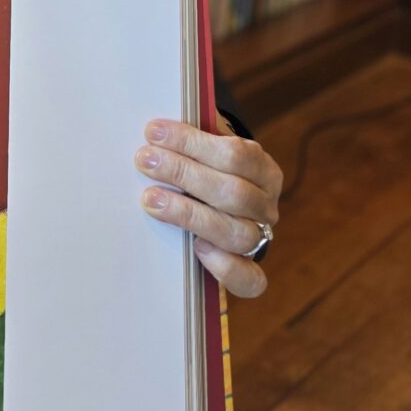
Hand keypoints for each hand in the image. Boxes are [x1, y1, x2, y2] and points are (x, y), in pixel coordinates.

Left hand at [136, 119, 282, 298]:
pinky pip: (250, 279)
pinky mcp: (250, 269)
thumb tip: (155, 130)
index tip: (152, 132)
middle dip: (184, 174)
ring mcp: (260, 238)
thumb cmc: (204, 171)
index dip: (193, 142)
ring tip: (150, 199)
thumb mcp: (205, 150)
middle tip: (145, 160)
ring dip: (189, 214)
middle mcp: (265, 206)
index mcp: (262, 170)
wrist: (218, 207)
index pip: (236, 154)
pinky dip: (224, 266)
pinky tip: (196, 248)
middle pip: (234, 193)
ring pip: (237, 233)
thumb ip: (191, 142)